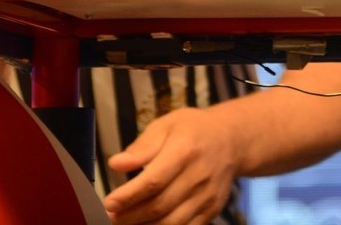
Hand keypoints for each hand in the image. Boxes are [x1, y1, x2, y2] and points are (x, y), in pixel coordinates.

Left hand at [102, 107, 241, 224]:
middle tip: (110, 216)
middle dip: (130, 215)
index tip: (109, 202)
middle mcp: (199, 175)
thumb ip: (142, 147)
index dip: (129, 195)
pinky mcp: (211, 210)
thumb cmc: (192, 130)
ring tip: (123, 223)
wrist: (231, 140)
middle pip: (160, 204)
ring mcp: (207, 196)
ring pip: (172, 222)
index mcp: (185, 150)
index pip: (155, 180)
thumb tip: (116, 164)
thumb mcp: (167, 126)